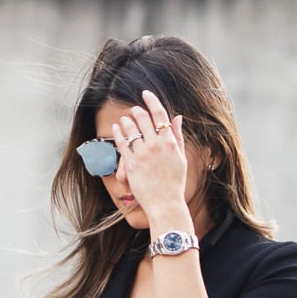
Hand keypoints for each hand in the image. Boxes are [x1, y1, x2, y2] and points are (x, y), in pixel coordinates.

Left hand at [112, 89, 187, 221]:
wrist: (165, 204)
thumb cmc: (174, 183)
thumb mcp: (181, 158)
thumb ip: (178, 137)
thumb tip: (178, 117)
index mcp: (170, 142)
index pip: (160, 114)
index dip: (152, 101)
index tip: (146, 93)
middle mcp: (156, 145)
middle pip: (143, 118)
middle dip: (137, 110)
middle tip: (134, 109)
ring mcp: (142, 154)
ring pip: (131, 128)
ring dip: (126, 120)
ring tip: (124, 119)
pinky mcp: (131, 164)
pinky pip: (122, 143)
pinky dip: (118, 133)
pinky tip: (116, 128)